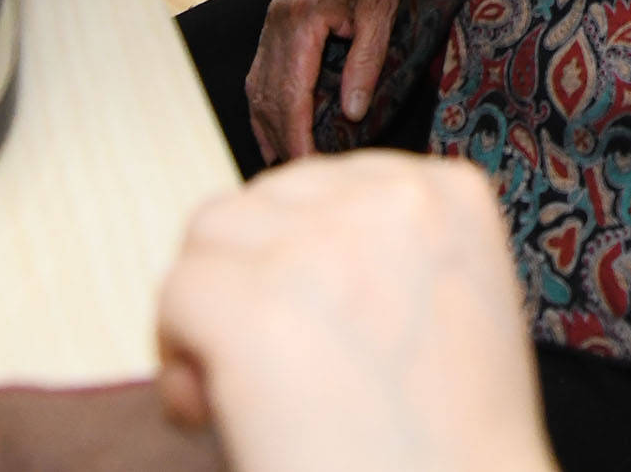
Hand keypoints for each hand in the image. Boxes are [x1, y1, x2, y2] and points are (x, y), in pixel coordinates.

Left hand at [156, 154, 550, 471]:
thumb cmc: (449, 449)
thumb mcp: (454, 312)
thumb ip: (387, 260)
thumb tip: (284, 255)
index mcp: (449, 194)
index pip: (325, 185)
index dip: (296, 258)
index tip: (306, 322)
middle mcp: (389, 200)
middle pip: (262, 203)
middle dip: (251, 281)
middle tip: (274, 372)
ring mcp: (321, 245)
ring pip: (209, 238)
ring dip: (210, 310)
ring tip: (241, 391)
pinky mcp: (255, 302)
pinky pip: (176, 295)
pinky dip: (180, 360)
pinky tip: (219, 415)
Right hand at [248, 0, 422, 161]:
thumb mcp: (382, 13)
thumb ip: (366, 64)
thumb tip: (353, 113)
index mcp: (301, 18)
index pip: (291, 93)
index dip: (297, 134)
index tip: (308, 165)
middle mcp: (277, 21)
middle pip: (268, 94)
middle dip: (280, 137)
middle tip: (298, 174)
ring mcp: (272, 20)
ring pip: (258, 84)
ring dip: (266, 124)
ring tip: (282, 162)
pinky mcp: (276, 20)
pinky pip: (261, 70)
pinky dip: (265, 102)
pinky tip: (274, 125)